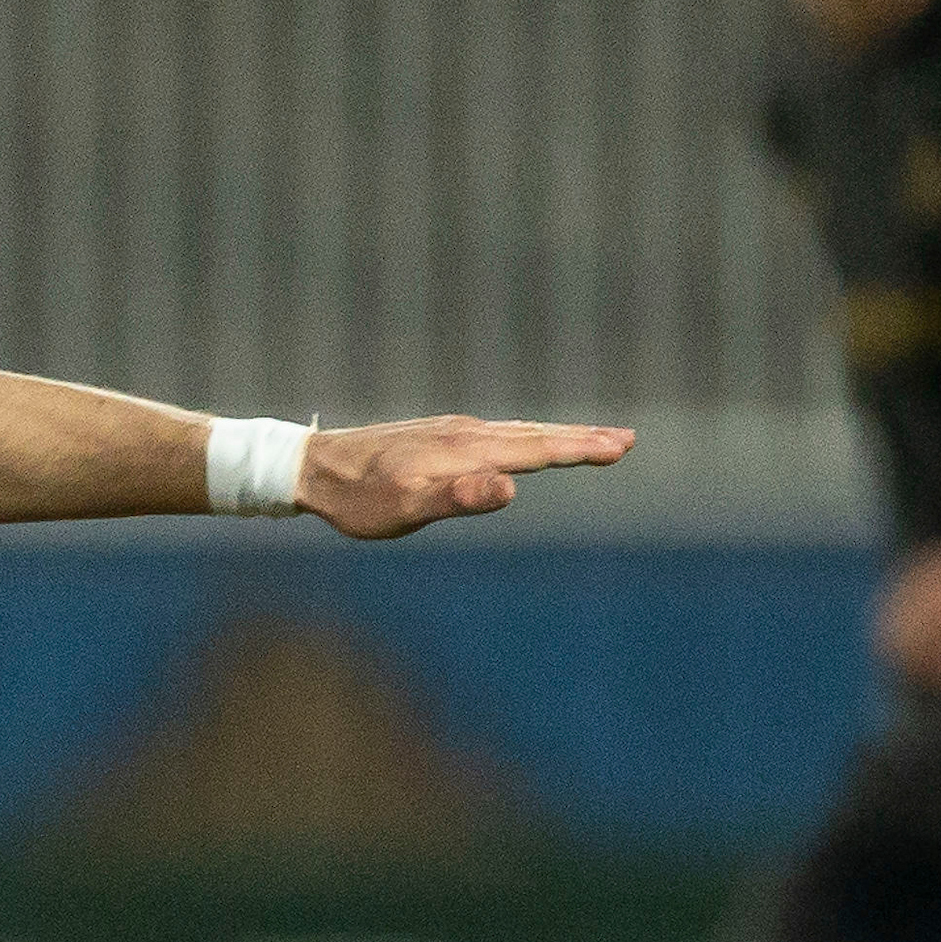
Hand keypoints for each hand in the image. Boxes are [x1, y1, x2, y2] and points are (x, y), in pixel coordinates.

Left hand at [294, 417, 635, 539]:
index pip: (536, 449)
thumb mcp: (403, 509)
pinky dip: (526, 436)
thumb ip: (456, 498)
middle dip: (582, 438)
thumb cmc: (356, 499)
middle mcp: (465, 433)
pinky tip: (526, 442)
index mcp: (466, 451)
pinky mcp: (439, 436)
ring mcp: (452, 431)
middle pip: (536, 435)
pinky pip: (497, 433)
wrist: (313, 467)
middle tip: (626, 440)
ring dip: (558, 435)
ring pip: (518, 431)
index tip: (620, 447)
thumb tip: (508, 487)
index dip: (580, 450)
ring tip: (591, 438)